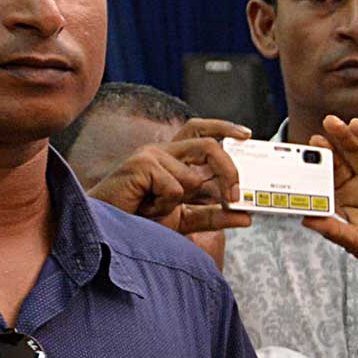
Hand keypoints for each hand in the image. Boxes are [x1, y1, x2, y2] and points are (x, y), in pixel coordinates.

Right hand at [86, 117, 254, 239]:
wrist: (111, 229)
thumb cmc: (142, 221)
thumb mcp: (186, 220)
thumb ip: (215, 217)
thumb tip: (247, 218)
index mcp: (175, 159)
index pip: (202, 132)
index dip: (225, 128)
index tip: (247, 135)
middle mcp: (164, 152)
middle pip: (209, 147)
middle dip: (229, 172)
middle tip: (235, 197)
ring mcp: (151, 155)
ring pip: (193, 178)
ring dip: (181, 203)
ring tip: (156, 208)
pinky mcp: (141, 164)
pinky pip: (175, 188)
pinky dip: (166, 206)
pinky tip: (145, 206)